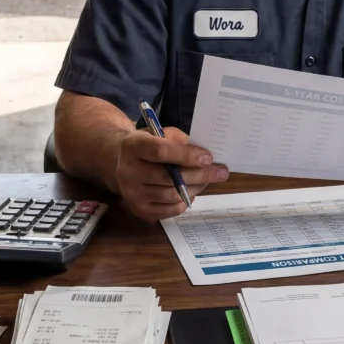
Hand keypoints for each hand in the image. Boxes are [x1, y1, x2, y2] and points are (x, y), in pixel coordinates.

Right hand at [114, 126, 228, 221]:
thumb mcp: (162, 134)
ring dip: (196, 188)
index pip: (160, 152)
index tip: (208, 158)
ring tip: (206, 180)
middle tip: (220, 172)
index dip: (187, 155)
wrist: (123, 162)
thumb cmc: (150, 145)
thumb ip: (181, 142)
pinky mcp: (139, 210)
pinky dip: (185, 201)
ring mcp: (132, 193)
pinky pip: (170, 210)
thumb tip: (207, 158)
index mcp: (132, 146)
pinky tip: (191, 191)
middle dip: (199, 175)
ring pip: (172, 195)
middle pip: (169, 177)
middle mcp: (128, 171)